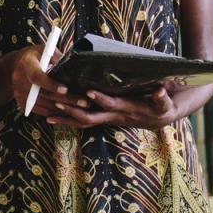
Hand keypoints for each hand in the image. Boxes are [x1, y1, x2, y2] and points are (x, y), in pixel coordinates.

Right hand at [5, 46, 85, 118]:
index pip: (37, 77)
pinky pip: (42, 111)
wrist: (13, 68)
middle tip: (84, 102)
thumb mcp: (43, 50)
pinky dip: (56, 112)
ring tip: (82, 108)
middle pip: (45, 94)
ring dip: (64, 108)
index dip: (50, 84)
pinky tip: (70, 111)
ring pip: (45, 106)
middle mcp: (21, 82)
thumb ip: (57, 57)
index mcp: (26, 65)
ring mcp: (21, 95)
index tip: (65, 89)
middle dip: (66, 100)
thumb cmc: (33, 56)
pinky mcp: (23, 104)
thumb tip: (74, 66)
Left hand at [50, 86, 177, 129]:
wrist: (159, 118)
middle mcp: (113, 117)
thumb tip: (161, 90)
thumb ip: (162, 97)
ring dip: (66, 118)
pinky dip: (69, 119)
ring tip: (47, 114)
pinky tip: (55, 116)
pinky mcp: (103, 117)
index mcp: (126, 109)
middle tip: (56, 103)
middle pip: (90, 117)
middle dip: (73, 111)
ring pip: (83, 121)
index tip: (88, 91)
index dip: (100, 99)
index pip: (111, 104)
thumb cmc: (161, 107)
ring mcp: (107, 119)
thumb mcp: (164, 103)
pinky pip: (83, 121)